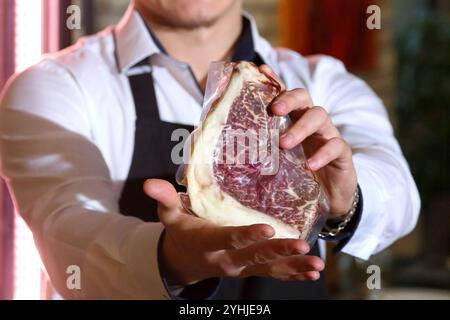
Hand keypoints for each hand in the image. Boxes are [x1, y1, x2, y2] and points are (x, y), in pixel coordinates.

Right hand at [144, 179, 324, 285]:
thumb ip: (165, 199)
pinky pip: (274, 274)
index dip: (247, 236)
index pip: (229, 238)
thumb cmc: (181, 231)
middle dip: (280, 252)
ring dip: (294, 267)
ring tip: (316, 265)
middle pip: (256, 256)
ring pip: (270, 268)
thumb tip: (148, 183)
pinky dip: (294, 274)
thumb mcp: (170, 216)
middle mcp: (227, 259)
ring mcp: (241, 267)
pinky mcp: (251, 270)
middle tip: (303, 247)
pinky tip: (313, 272)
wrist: (185, 260)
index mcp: (209, 241)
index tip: (268, 230)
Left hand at [261, 66, 357, 216]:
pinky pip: (336, 146)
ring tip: (284, 144)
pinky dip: (323, 153)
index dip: (274, 82)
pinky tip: (310, 164)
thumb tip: (226, 147)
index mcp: (293, 121)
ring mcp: (328, 135)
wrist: (328, 198)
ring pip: (319, 116)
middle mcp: (311, 122)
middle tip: (274, 111)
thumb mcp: (276, 161)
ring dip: (300, 128)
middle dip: (289, 99)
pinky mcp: (342, 153)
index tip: (261, 71)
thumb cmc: (297, 175)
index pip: (284, 96)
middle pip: (304, 97)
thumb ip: (260, 150)